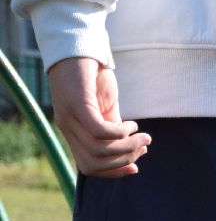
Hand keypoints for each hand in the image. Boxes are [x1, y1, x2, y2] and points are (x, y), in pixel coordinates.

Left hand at [46, 57, 148, 177]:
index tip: (136, 167)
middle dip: (124, 161)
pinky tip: (131, 123)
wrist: (79, 47)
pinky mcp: (77, 104)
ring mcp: (70, 117)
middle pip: (94, 164)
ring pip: (100, 151)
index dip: (114, 173)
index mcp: (73, 132)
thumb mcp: (105, 108)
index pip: (89, 167)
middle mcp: (67, 128)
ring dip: (127, 146)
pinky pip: (100, 131)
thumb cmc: (92, 76)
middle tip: (143, 145)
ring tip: (143, 135)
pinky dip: (120, 132)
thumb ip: (113, 128)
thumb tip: (128, 148)